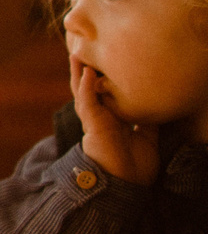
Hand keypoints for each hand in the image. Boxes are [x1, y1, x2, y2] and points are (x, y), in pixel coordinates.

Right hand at [71, 57, 161, 185]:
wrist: (126, 184)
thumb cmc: (135, 166)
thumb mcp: (147, 137)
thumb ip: (147, 121)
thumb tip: (155, 105)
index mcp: (111, 119)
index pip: (104, 94)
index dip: (102, 78)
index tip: (107, 61)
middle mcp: (99, 117)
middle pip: (88, 88)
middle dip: (85, 70)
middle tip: (85, 49)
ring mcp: (94, 119)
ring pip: (82, 90)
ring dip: (79, 72)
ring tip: (77, 53)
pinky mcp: (92, 123)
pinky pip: (87, 101)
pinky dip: (85, 86)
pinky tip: (86, 73)